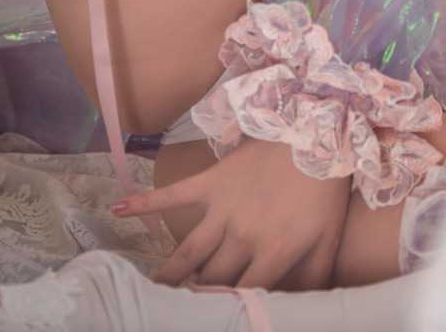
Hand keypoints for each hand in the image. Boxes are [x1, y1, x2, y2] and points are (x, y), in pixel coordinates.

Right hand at [112, 138, 350, 290]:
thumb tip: (300, 307)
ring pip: (188, 252)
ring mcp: (222, 208)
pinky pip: (172, 195)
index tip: (216, 319)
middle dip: (196, 297)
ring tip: (152, 292)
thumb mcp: (328, 239)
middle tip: (178, 307)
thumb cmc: (323, 190)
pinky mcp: (210, 182)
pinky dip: (144, 203)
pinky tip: (117, 210)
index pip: (246, 295)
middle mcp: (242, 235)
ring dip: (169, 275)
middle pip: (212, 279)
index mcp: (274, 252)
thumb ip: (313, 278)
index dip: (231, 311)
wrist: (315, 132)